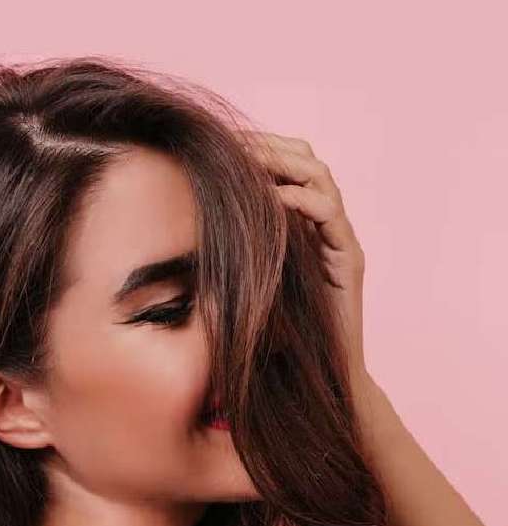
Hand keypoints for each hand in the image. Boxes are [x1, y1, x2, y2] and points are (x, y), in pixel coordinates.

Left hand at [241, 130, 368, 383]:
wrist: (319, 383)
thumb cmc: (275, 341)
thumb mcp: (241, 284)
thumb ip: (227, 252)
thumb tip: (177, 227)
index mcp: (298, 224)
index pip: (284, 165)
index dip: (255, 147)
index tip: (216, 142)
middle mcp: (323, 226)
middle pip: (305, 158)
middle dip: (268, 144)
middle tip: (230, 143)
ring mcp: (339, 242)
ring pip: (321, 178)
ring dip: (284, 163)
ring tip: (248, 163)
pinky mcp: (350, 262)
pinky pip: (331, 216)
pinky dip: (302, 200)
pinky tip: (273, 201)